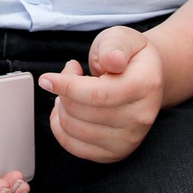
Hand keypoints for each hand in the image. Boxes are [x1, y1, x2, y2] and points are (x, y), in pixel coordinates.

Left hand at [39, 26, 162, 162]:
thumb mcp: (122, 38)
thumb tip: (113, 61)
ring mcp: (129, 140)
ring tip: (72, 90)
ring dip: (62, 107)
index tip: (46, 79)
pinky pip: (74, 147)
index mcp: (145, 86)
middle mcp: (140, 117)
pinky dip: (61, 127)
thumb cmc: (129, 56)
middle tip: (71, 73)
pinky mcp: (115, 154)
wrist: (146, 79)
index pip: (98, 94)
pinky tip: (67, 109)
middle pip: (81, 112)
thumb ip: (114, 46)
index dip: (67, 87)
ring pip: (73, 129)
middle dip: (64, 90)